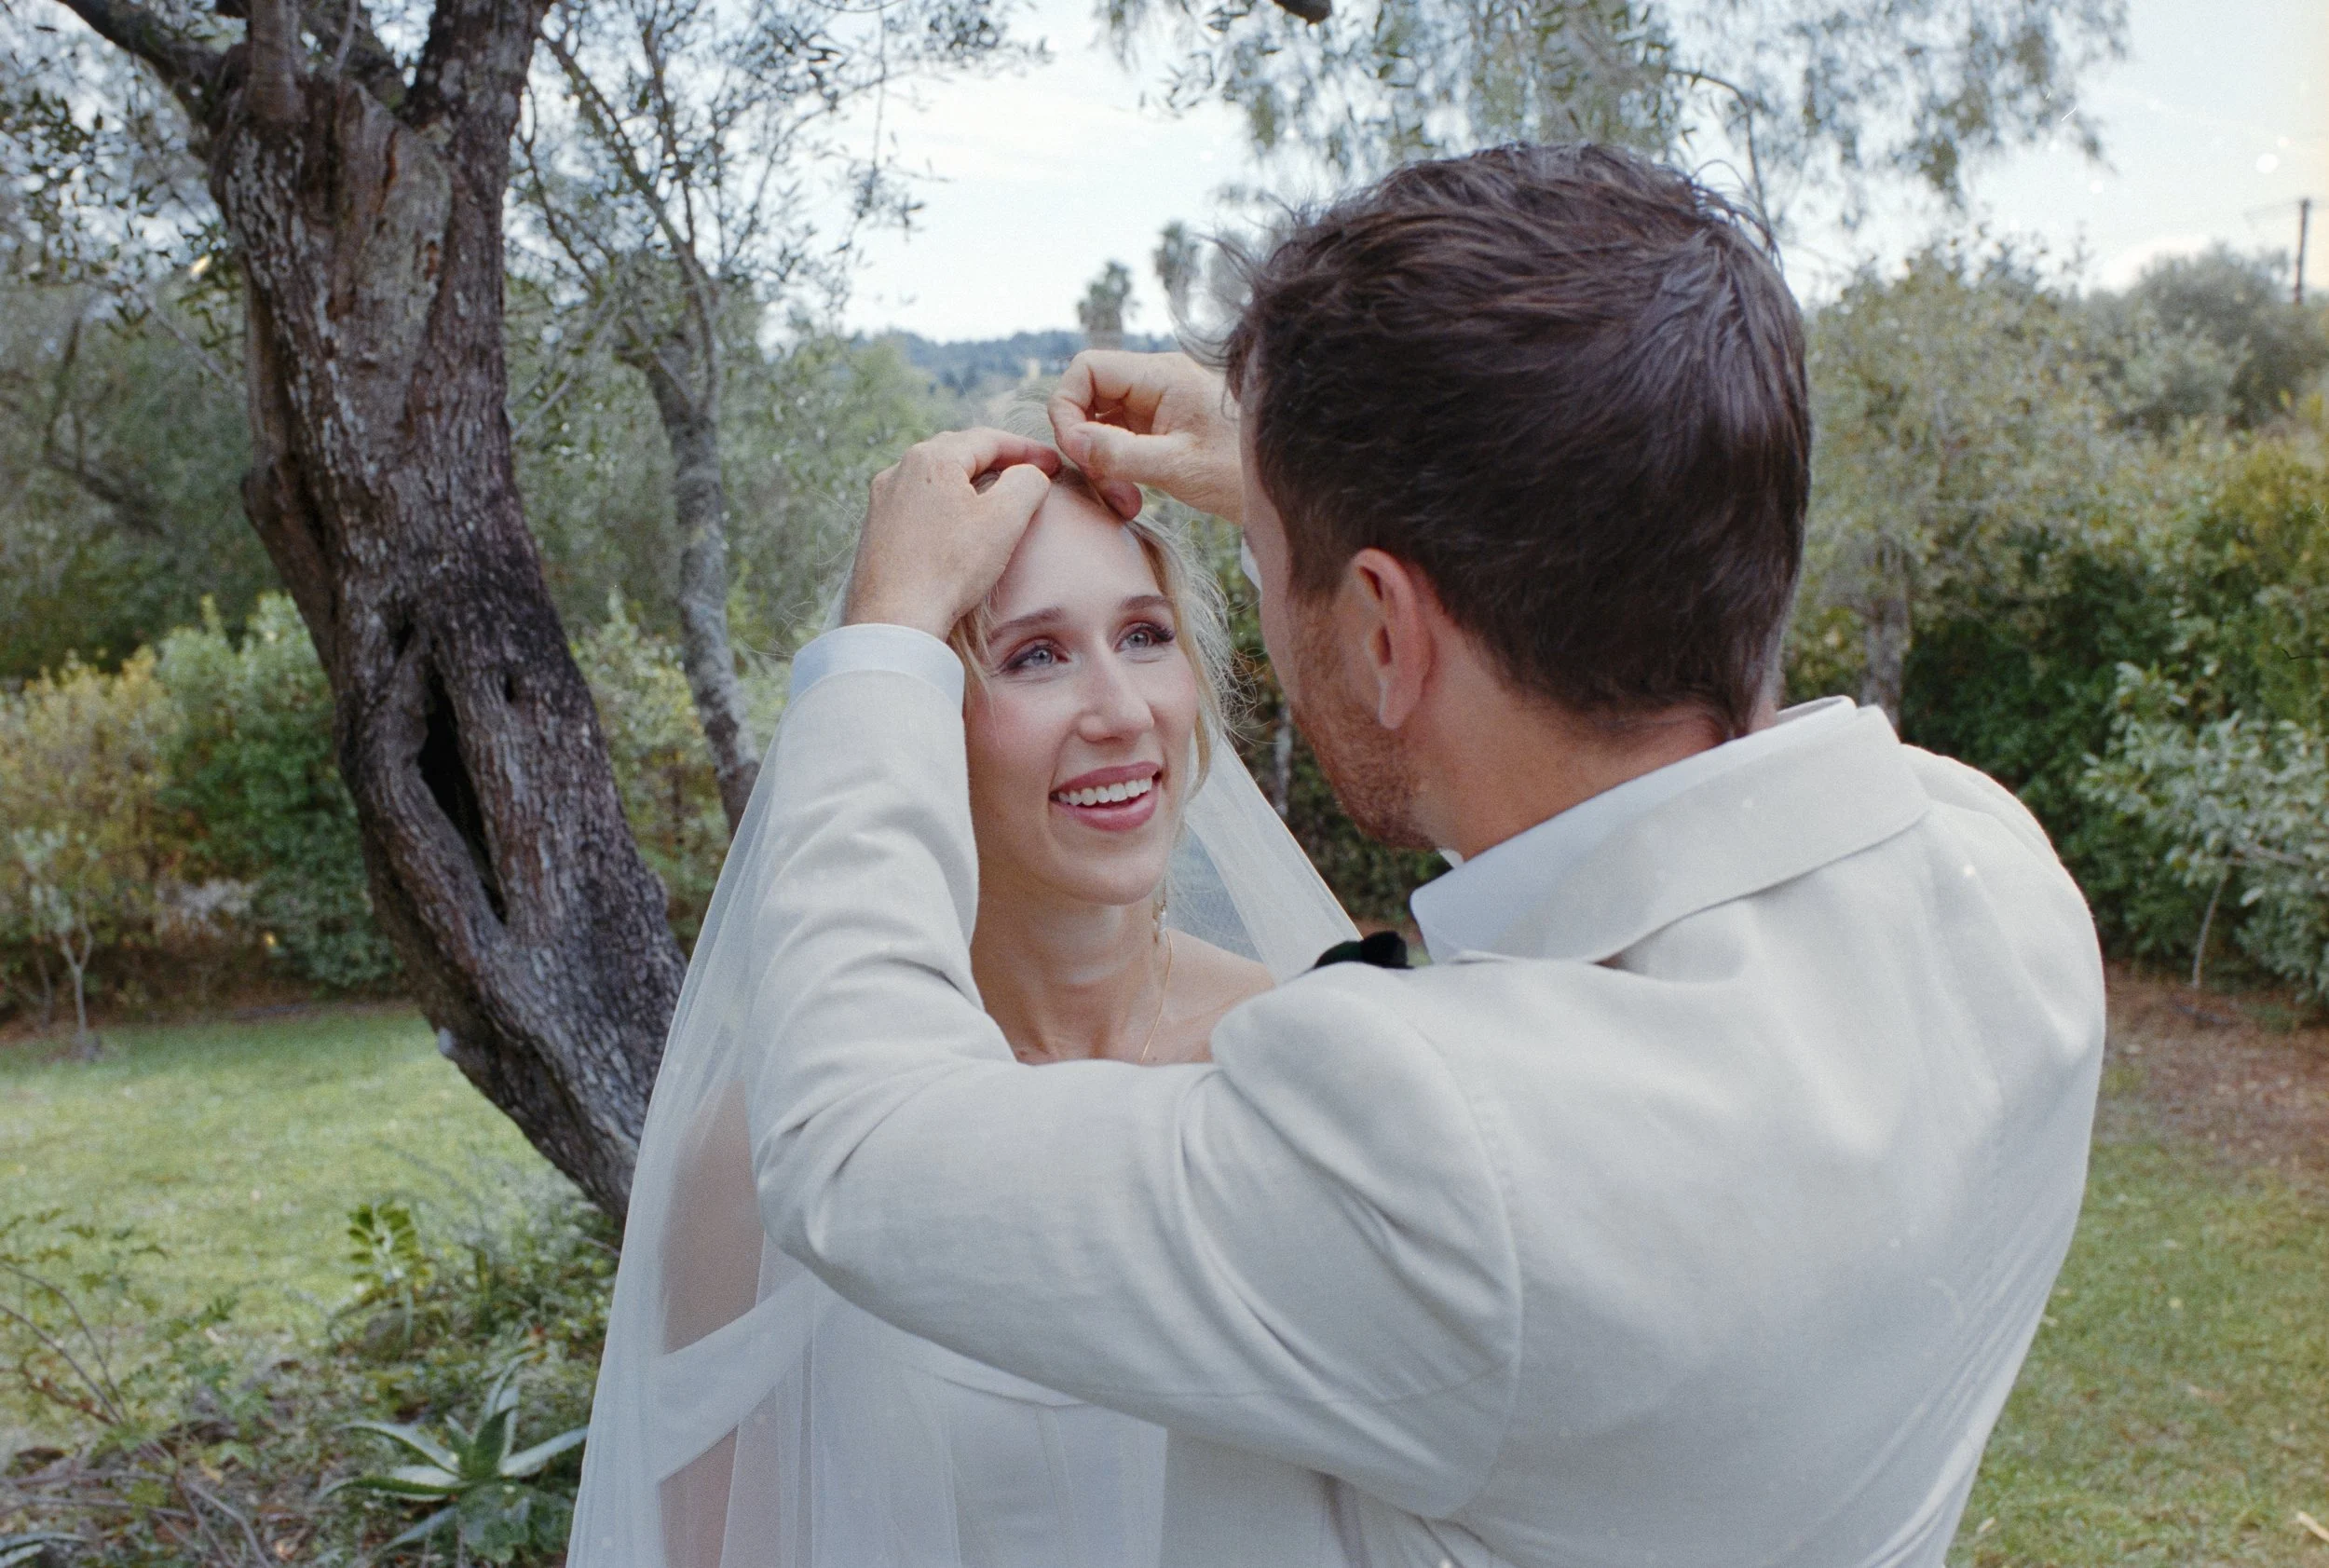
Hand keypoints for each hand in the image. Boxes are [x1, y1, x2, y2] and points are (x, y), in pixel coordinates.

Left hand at [843, 429, 1061, 638]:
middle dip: (997, 458)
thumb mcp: (1004, 520)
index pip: (988, 440)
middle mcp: (899, 470)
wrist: (895, 619)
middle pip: (959, 451)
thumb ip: (1026, 483)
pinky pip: (918, 502)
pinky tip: (958, 522)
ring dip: (969, 480)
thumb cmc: (950, 569)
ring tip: (996, 494)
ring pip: (936, 477)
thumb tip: (1030, 474)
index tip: (1053, 464)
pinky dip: (945, 502)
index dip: (1027, 449)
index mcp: (931, 459)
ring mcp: (883, 499)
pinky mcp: (876, 527)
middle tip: (1028, 471)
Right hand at [1048, 351, 1244, 524]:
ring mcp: (1156, 405)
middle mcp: (1155, 382)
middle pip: (1088, 396)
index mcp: (1161, 375)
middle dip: (1084, 443)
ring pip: (1100, 423)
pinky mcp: (1159, 429)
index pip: (1087, 368)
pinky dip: (1115, 469)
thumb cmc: (1239, 472)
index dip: (1067, 406)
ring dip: (1100, 463)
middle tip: (1102, 485)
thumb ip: (1120, 453)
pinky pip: (1118, 441)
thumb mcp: (1177, 467)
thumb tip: (1072, 442)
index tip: (1074, 451)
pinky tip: (1132, 497)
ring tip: (1123, 500)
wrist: (1281, 488)